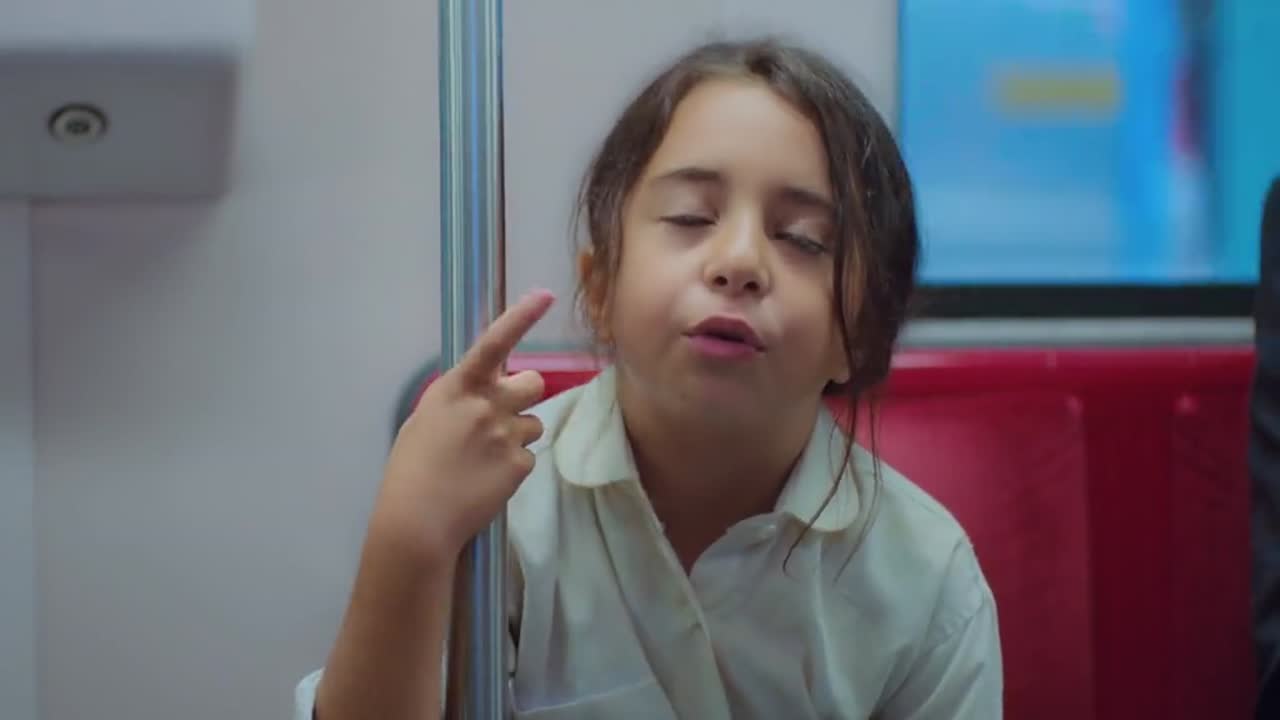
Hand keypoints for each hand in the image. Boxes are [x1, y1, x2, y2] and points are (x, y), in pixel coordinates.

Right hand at [373, 289, 554, 562]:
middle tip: (503, 415)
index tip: (545, 296)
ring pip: (532, 424)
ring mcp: (507, 435)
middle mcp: (487, 404)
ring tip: (484, 460)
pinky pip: (527, 458)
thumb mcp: (425, 421)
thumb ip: (459, 401)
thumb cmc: (411, 469)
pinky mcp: (520, 465)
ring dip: (516, 436)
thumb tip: (483, 395)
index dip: (521, 317)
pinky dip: (511, 468)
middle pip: (534, 382)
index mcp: (457, 388)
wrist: (418, 519)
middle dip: (525, 395)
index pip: (494, 343)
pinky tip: (486, 482)